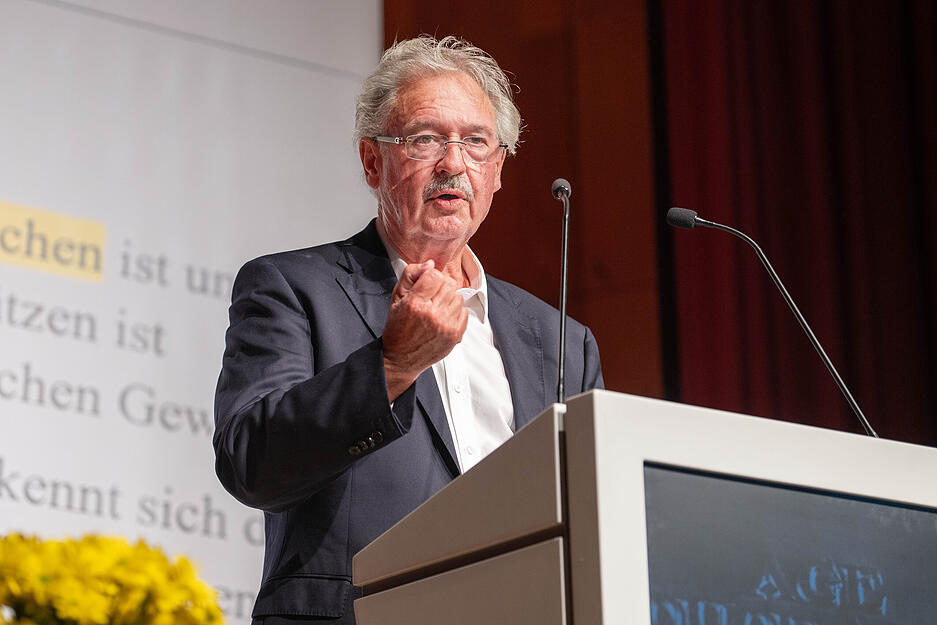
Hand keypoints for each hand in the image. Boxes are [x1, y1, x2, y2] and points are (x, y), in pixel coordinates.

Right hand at [383, 260, 467, 400]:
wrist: (402, 358)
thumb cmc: (398, 329)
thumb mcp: (396, 297)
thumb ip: (411, 275)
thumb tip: (430, 264)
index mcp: (415, 304)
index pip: (434, 275)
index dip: (429, 276)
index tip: (425, 284)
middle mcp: (432, 315)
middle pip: (448, 284)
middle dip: (439, 287)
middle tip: (430, 297)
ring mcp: (446, 326)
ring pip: (458, 296)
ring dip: (448, 298)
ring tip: (436, 307)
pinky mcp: (455, 335)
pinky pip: (464, 311)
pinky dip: (455, 311)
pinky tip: (443, 317)